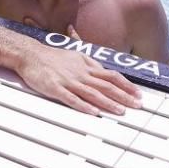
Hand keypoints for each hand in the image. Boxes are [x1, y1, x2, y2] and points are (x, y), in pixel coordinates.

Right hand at [16, 44, 142, 115]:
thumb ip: (90, 64)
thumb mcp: (75, 55)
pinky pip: (72, 99)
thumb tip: (105, 72)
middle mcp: (81, 73)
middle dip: (124, 96)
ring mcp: (69, 81)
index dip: (127, 85)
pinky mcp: (56, 88)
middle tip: (137, 106)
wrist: (30, 54)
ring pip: (92, 93)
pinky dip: (84, 106)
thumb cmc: (52, 56)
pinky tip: (94, 113)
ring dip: (108, 103)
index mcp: (86, 66)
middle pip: (106, 85)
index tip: (138, 94)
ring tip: (121, 111)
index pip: (111, 76)